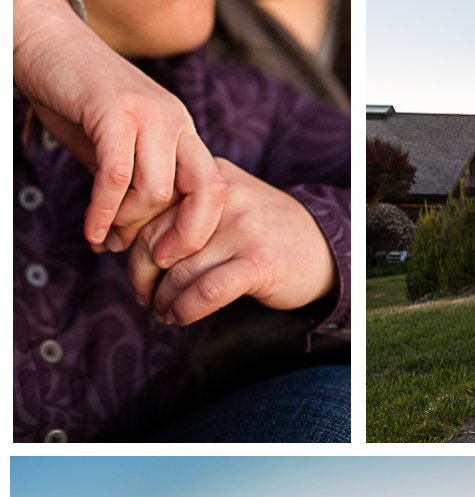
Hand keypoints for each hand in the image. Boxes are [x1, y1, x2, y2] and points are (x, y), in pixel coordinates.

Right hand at [12, 0, 225, 258]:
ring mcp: (149, 113)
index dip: (199, 228)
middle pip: (206, 191)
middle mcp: (176, 120)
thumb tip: (125, 238)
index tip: (170, 256)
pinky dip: (104, 211)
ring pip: (157, 190)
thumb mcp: (113, 146)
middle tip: (154, 261)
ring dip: (130, 224)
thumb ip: (129, 184)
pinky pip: (118, 176)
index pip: (215, 187)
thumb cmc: (75, 98)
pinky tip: (93, 231)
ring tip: (107, 239)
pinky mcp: (115, 111)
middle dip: (183, 235)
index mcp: (183, 130)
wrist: (44, 42)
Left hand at [126, 159, 337, 325]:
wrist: (326, 247)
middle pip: (156, 240)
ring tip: (162, 311)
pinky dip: (185, 310)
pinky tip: (180, 317)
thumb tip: (126, 239)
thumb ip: (186, 210)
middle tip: (141, 294)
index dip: (129, 240)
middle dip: (140, 274)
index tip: (128, 262)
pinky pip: (206, 291)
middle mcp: (223, 199)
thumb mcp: (226, 204)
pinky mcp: (258, 263)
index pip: (149, 208)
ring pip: (178, 271)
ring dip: (162, 300)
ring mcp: (242, 230)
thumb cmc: (266, 231)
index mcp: (209, 179)